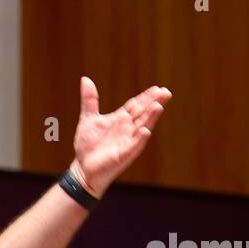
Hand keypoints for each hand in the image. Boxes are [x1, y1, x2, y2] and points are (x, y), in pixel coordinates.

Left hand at [72, 77, 171, 196]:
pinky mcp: (123, 154)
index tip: (157, 88)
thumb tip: (85, 79)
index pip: (136, 105)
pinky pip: (134, 145)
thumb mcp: (88, 119)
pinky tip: (146, 130)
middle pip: (143, 113)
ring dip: (150, 117)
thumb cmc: (88, 145)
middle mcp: (127, 129)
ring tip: (159, 106)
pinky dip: (140, 138)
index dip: (146, 97)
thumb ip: (90, 100)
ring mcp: (127, 141)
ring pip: (142, 127)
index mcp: (120, 119)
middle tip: (166, 92)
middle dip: (154, 103)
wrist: (83, 168)